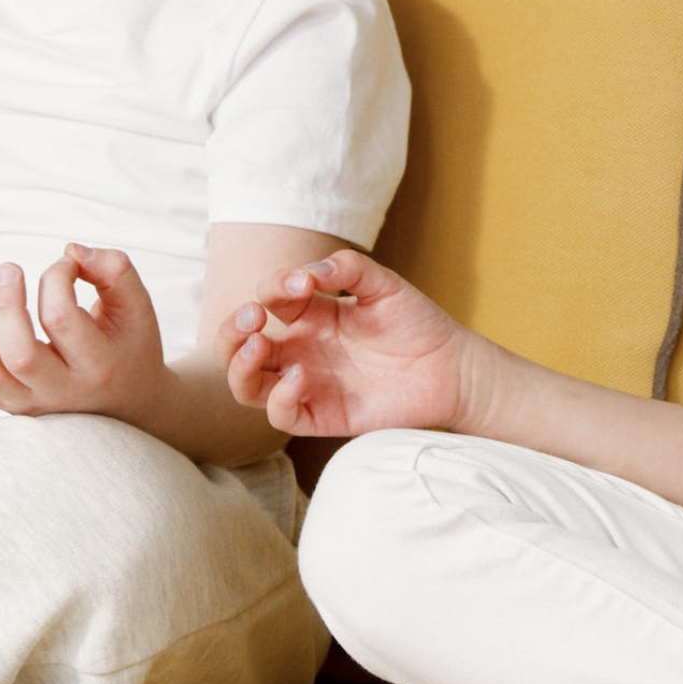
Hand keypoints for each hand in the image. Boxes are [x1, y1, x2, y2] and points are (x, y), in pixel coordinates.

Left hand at [0, 245, 163, 416]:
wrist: (127, 401)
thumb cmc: (128, 343)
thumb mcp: (136, 306)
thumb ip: (113, 270)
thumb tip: (70, 251)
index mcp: (99, 365)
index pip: (61, 318)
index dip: (55, 277)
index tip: (65, 264)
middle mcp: (63, 391)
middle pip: (17, 353)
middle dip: (5, 302)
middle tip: (9, 269)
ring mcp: (32, 404)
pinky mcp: (9, 406)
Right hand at [219, 249, 475, 435]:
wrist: (450, 367)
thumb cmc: (415, 322)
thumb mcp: (384, 285)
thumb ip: (348, 268)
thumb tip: (310, 273)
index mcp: (309, 314)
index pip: (267, 299)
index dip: (273, 287)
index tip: (302, 283)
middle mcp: (299, 349)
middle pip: (239, 344)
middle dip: (232, 328)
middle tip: (253, 316)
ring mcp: (306, 384)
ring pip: (247, 384)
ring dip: (239, 364)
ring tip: (259, 345)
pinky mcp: (320, 415)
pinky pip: (281, 415)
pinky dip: (280, 396)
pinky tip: (301, 376)